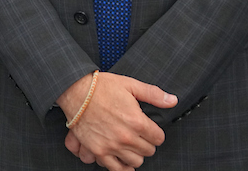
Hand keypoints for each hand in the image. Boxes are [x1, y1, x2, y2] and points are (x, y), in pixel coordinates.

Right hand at [56, 72, 176, 170]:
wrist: (75, 91)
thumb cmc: (100, 87)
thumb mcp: (130, 85)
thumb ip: (153, 94)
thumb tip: (172, 100)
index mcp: (136, 121)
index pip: (158, 138)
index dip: (155, 132)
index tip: (149, 129)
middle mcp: (126, 136)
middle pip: (148, 151)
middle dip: (146, 143)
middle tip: (138, 135)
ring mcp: (112, 146)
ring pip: (135, 162)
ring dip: (135, 154)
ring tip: (129, 145)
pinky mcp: (99, 151)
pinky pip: (116, 169)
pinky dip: (121, 167)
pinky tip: (122, 159)